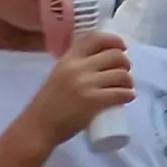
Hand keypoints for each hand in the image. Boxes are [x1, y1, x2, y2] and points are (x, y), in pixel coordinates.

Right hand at [22, 30, 134, 149]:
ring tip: (125, 88)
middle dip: (125, 64)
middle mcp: (77, 68)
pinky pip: (122, 93)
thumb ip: (76, 66)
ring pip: (122, 75)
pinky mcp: (93, 101)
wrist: (37, 127)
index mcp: (68, 59)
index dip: (114, 40)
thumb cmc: (48, 104)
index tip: (122, 48)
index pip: (95, 38)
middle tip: (124, 74)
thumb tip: (104, 60)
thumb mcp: (59, 75)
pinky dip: (129, 95)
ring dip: (129, 82)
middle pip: (115, 56)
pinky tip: (127, 97)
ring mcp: (86, 84)